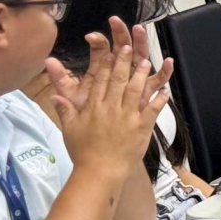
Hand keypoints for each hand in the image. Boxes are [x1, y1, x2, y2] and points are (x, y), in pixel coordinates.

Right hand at [48, 17, 170, 174]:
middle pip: (119, 80)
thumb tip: (54, 97)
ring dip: (142, 74)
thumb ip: (65, 110)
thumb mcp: (70, 130)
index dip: (106, 64)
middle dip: (124, 61)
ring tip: (147, 61)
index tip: (110, 51)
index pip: (101, 80)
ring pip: (136, 90)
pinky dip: (160, 99)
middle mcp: (111, 108)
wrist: (100, 172)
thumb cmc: (84, 153)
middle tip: (129, 47)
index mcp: (94, 107)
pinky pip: (153, 109)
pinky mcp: (142, 127)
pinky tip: (166, 90)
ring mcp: (128, 116)